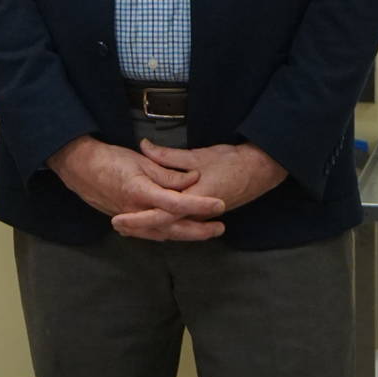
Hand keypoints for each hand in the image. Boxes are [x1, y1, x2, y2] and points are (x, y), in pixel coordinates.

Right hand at [47, 136, 226, 240]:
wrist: (79, 167)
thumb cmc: (108, 159)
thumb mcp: (141, 160)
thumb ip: (168, 173)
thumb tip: (193, 180)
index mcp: (141, 193)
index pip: (178, 204)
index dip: (201, 206)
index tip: (220, 205)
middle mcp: (137, 212)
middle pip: (174, 228)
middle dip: (200, 231)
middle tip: (220, 228)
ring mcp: (131, 219)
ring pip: (163, 234)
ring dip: (186, 235)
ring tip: (206, 231)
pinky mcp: (126, 221)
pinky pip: (150, 233)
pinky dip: (167, 234)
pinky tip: (178, 232)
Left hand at [107, 140, 286, 241]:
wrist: (259, 172)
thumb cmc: (232, 161)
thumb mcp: (198, 155)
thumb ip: (169, 156)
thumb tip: (144, 147)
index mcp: (192, 200)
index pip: (160, 215)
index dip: (138, 219)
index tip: (120, 220)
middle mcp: (195, 214)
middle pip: (162, 228)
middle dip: (139, 229)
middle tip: (118, 226)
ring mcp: (200, 217)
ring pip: (171, 229)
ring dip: (150, 229)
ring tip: (128, 227)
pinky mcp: (204, 215)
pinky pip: (180, 224)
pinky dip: (164, 225)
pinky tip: (154, 222)